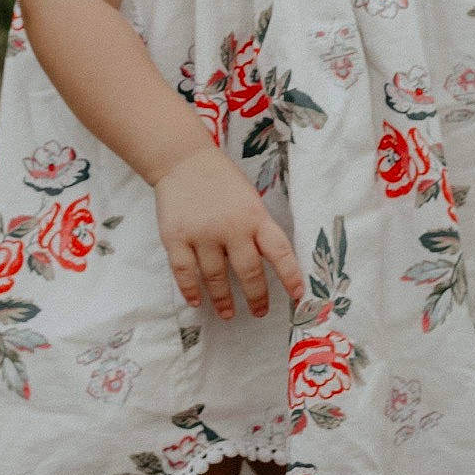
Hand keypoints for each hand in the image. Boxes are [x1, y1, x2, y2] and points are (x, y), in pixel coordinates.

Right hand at [153, 145, 304, 319]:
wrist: (184, 160)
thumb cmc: (222, 182)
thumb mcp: (250, 200)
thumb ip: (258, 230)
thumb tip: (267, 266)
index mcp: (255, 216)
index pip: (280, 252)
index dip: (290, 276)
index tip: (298, 296)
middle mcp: (231, 227)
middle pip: (248, 272)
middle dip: (256, 296)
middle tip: (259, 312)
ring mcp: (202, 234)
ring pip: (216, 277)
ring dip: (223, 300)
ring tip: (228, 313)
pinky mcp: (176, 237)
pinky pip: (185, 272)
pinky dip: (191, 290)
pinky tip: (197, 301)